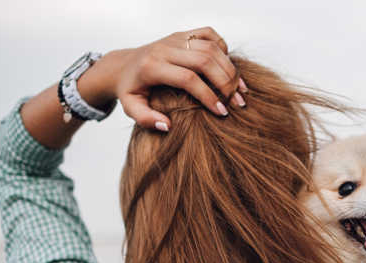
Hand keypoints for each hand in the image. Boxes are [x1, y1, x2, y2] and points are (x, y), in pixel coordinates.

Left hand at [89, 27, 246, 130]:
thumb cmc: (132, 89)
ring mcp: (176, 38)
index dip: (208, 96)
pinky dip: (223, 48)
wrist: (124, 64)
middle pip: (204, 60)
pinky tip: (227, 67)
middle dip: (226, 82)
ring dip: (230, 69)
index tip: (222, 112)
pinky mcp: (184, 34)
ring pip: (211, 47)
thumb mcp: (131, 108)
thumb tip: (167, 125)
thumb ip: (146, 119)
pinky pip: (210, 34)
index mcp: (152, 67)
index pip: (188, 79)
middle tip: (237, 102)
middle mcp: (165, 48)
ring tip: (241, 89)